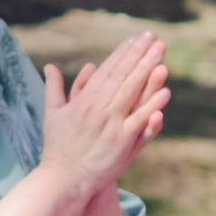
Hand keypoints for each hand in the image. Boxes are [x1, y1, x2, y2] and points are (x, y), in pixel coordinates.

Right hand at [39, 30, 168, 195]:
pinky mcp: (122, 141)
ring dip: (147, 71)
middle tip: (153, 37)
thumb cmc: (57, 147)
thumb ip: (54, 88)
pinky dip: (152, 105)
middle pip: (121, 76)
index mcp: (82, 101)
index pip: (105, 71)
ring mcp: (111, 124)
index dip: (121, 54)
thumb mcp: (52, 114)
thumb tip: (50, 67)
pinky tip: (165, 92)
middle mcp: (97, 109)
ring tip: (161, 53)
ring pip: (132, 92)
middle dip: (138, 55)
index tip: (134, 39)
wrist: (63, 178)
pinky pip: (140, 120)